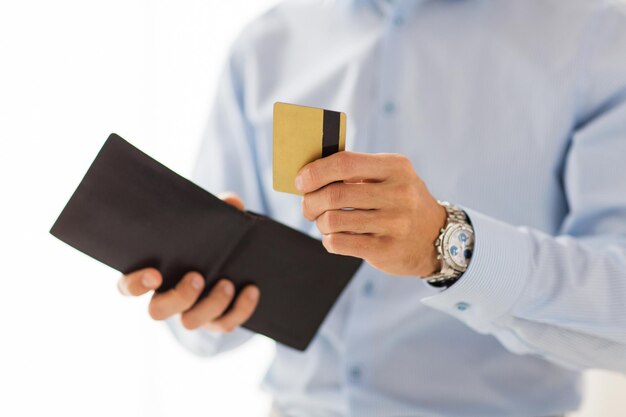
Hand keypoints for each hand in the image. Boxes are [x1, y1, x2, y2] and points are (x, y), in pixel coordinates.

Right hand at [116, 192, 259, 331]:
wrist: (232, 264)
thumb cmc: (207, 241)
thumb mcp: (209, 225)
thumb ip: (217, 211)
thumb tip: (231, 202)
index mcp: (152, 275)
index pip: (128, 286)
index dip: (135, 284)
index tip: (154, 274)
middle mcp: (167, 300)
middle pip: (158, 312)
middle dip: (178, 297)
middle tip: (197, 277)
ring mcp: (190, 314)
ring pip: (191, 322)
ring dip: (211, 304)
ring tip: (228, 284)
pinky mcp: (216, 322)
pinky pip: (225, 325)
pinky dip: (240, 309)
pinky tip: (251, 290)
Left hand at [296, 152, 446, 276]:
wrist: (437, 237)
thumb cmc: (401, 202)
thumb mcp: (390, 176)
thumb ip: (357, 170)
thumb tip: (309, 173)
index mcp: (395, 167)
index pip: (344, 163)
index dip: (315, 172)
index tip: (301, 181)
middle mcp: (398, 194)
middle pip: (334, 194)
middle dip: (311, 201)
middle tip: (308, 207)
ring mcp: (394, 223)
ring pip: (333, 221)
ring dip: (321, 223)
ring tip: (326, 223)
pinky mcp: (386, 249)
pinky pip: (339, 243)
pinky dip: (329, 240)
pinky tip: (336, 238)